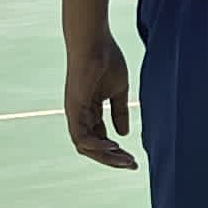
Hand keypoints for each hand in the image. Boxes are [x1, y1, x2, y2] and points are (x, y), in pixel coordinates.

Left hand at [64, 31, 135, 167]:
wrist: (94, 42)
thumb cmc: (107, 60)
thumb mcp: (118, 90)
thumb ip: (119, 112)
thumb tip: (123, 134)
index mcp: (89, 111)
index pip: (100, 139)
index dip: (116, 152)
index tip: (134, 159)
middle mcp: (79, 116)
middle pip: (92, 147)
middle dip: (112, 159)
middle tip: (132, 165)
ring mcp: (75, 113)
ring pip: (85, 147)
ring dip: (105, 156)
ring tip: (125, 159)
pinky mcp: (74, 109)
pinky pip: (81, 136)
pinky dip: (97, 144)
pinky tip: (115, 145)